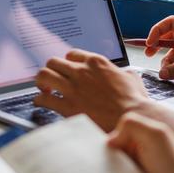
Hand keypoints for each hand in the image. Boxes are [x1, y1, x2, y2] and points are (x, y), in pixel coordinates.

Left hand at [33, 50, 150, 131]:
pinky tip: (42, 103)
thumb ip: (121, 72)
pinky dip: (40, 100)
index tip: (67, 71)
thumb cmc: (134, 101)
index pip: (72, 54)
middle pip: (53, 62)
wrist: (130, 118)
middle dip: (51, 70)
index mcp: (96, 62)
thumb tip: (121, 74)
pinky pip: (43, 99)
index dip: (68, 63)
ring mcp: (73, 88)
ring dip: (41, 82)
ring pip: (43, 75)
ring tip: (45, 90)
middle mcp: (81, 72)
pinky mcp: (67, 106)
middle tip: (53, 80)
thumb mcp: (131, 78)